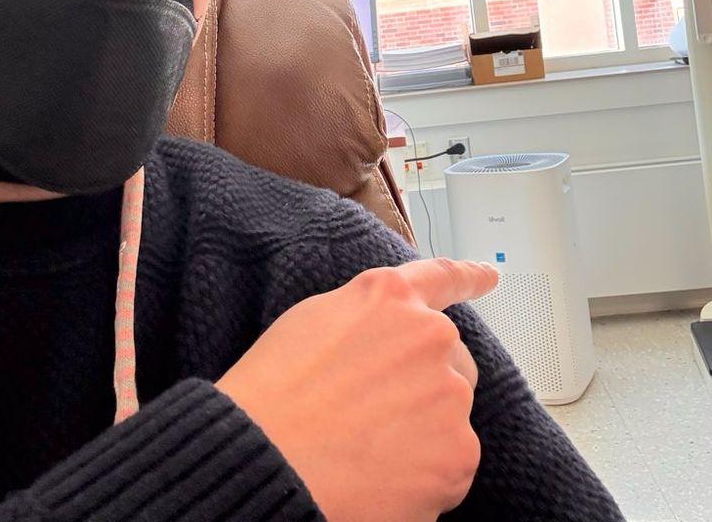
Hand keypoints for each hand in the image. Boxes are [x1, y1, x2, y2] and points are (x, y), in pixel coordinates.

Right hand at [216, 258, 497, 521]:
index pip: (442, 278)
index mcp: (391, 299)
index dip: (470, 277)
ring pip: (449, 416)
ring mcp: (448, 394)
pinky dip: (424, 479)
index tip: (491, 274)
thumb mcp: (314, 320)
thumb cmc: (274, 393)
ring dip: (422, 434)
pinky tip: (380, 481)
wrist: (265, 458)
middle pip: (450, 361)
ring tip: (367, 452)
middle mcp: (429, 336)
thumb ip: (367, 316)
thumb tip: (386, 334)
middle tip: (377, 417)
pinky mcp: (458, 453)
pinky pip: (449, 467)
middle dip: (426, 385)